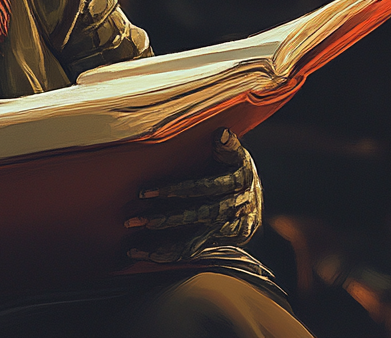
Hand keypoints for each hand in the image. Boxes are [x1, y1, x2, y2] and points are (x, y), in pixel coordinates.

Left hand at [123, 128, 260, 262]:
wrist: (255, 191)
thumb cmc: (234, 163)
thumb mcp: (235, 151)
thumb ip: (228, 144)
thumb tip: (221, 134)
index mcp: (237, 182)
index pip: (203, 188)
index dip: (176, 190)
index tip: (145, 193)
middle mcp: (237, 208)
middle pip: (198, 216)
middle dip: (166, 220)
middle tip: (134, 221)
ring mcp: (235, 227)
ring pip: (199, 240)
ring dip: (168, 245)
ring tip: (137, 250)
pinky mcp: (229, 242)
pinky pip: (202, 250)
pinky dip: (179, 254)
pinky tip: (154, 257)